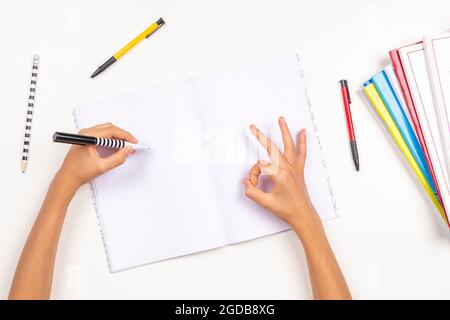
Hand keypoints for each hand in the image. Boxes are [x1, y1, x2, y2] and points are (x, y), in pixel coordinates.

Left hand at [56, 123, 136, 188]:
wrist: (67, 178)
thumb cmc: (78, 173)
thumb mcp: (102, 167)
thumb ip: (117, 159)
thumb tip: (128, 150)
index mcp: (88, 137)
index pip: (111, 131)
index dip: (125, 136)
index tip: (133, 142)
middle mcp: (86, 133)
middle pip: (110, 128)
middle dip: (122, 136)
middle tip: (131, 145)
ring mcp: (85, 136)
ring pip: (107, 131)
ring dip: (117, 138)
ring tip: (124, 147)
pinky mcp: (86, 140)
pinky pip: (102, 135)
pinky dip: (111, 140)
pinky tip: (116, 148)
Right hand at [243, 117, 320, 234]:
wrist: (303, 215)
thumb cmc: (287, 210)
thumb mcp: (266, 203)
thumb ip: (252, 192)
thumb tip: (245, 182)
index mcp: (280, 174)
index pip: (260, 167)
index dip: (253, 175)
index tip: (253, 185)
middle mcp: (288, 168)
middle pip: (272, 148)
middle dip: (260, 136)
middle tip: (252, 127)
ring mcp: (294, 167)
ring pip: (289, 145)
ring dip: (285, 131)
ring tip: (281, 119)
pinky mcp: (299, 170)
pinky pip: (301, 152)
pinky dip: (303, 142)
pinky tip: (303, 132)